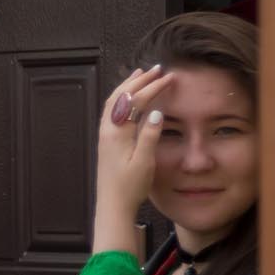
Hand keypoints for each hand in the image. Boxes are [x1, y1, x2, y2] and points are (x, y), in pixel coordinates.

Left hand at [95, 66, 177, 224]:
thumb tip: (157, 112)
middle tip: (157, 68)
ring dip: (128, 85)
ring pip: (114, 101)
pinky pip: (111, 111)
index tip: (170, 77)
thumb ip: (149, 136)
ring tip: (141, 73)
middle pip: (122, 96)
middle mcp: (107, 130)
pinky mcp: (106, 141)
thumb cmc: (130, 187)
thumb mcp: (144, 163)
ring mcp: (105, 135)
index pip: (136, 101)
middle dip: (140, 80)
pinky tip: (129, 97)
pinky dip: (121, 98)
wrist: (112, 206)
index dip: (154, 87)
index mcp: (117, 134)